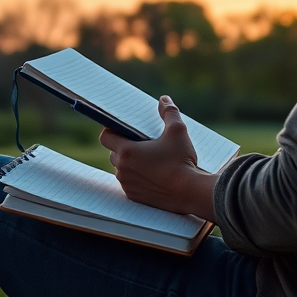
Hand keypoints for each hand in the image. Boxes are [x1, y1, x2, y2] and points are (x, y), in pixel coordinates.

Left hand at [99, 95, 216, 220]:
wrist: (190, 192)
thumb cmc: (182, 161)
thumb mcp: (177, 131)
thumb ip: (169, 113)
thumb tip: (164, 100)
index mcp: (127, 151)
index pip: (105, 137)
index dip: (112, 129)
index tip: (124, 127)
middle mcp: (122, 169)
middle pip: (113, 152)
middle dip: (124, 146)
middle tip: (141, 142)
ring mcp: (128, 185)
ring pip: (122, 169)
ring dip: (130, 162)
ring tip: (148, 157)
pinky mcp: (135, 197)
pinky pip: (130, 183)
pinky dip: (137, 177)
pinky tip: (152, 173)